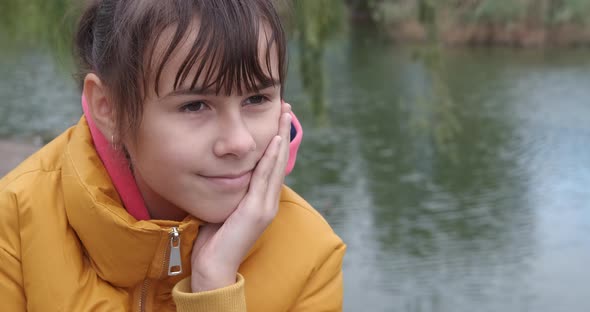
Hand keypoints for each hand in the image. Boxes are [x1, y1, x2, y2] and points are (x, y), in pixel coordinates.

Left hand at [189, 102, 291, 291]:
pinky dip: (271, 157)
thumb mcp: (223, 207)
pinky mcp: (257, 211)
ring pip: (276, 165)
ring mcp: (265, 206)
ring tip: (284, 115)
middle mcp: (268, 201)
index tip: (276, 119)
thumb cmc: (213, 238)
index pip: (271, 164)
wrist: (213, 265)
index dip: (276, 140)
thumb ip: (228, 190)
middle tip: (285, 107)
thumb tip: (220, 171)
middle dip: (282, 132)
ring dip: (280, 138)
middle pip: (278, 159)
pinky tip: (274, 140)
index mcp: (260, 200)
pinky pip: (265, 178)